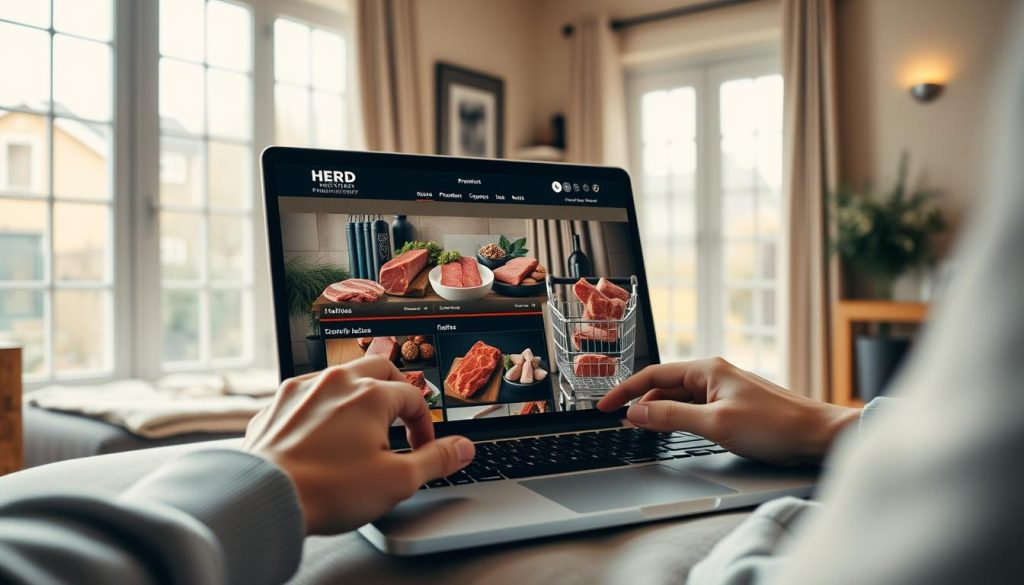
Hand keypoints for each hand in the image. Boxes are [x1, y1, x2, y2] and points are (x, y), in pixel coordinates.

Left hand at [243, 356, 474, 534]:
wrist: (264, 498)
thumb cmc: (328, 490)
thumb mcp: (397, 481)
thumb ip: (435, 459)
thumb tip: (464, 447)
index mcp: (370, 395)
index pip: (414, 398)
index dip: (425, 426)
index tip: (422, 450)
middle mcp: (337, 382)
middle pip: (380, 369)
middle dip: (397, 392)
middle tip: (400, 420)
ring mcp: (303, 389)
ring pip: (342, 376)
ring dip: (360, 395)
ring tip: (363, 427)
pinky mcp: (278, 404)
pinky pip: (309, 393)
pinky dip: (324, 406)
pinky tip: (324, 434)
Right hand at [597, 358, 859, 464]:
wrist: (819, 435)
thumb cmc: (776, 425)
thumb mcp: (715, 424)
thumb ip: (670, 417)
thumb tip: (636, 412)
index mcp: (707, 369)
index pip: (653, 375)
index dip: (625, 390)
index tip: (604, 406)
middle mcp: (714, 374)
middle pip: (664, 386)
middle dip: (640, 403)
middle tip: (620, 423)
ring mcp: (724, 389)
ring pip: (680, 399)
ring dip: (659, 412)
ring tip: (641, 429)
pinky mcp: (733, 406)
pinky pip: (695, 408)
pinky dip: (678, 418)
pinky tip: (673, 431)